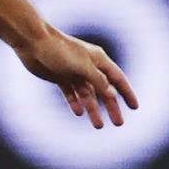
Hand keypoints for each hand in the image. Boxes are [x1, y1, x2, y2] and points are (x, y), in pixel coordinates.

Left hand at [14, 28, 138, 127]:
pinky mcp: (60, 77)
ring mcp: (74, 72)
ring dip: (93, 109)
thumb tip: (112, 94)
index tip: (134, 107)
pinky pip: (71, 93)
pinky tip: (78, 113)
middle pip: (104, 90)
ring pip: (88, 94)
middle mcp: (88, 66)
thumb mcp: (82, 67)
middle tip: (119, 123)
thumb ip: (97, 80)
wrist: (33, 42)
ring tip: (98, 126)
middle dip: (112, 107)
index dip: (127, 93)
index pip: (117, 79)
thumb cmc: (59, 50)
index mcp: (98, 60)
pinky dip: (75, 103)